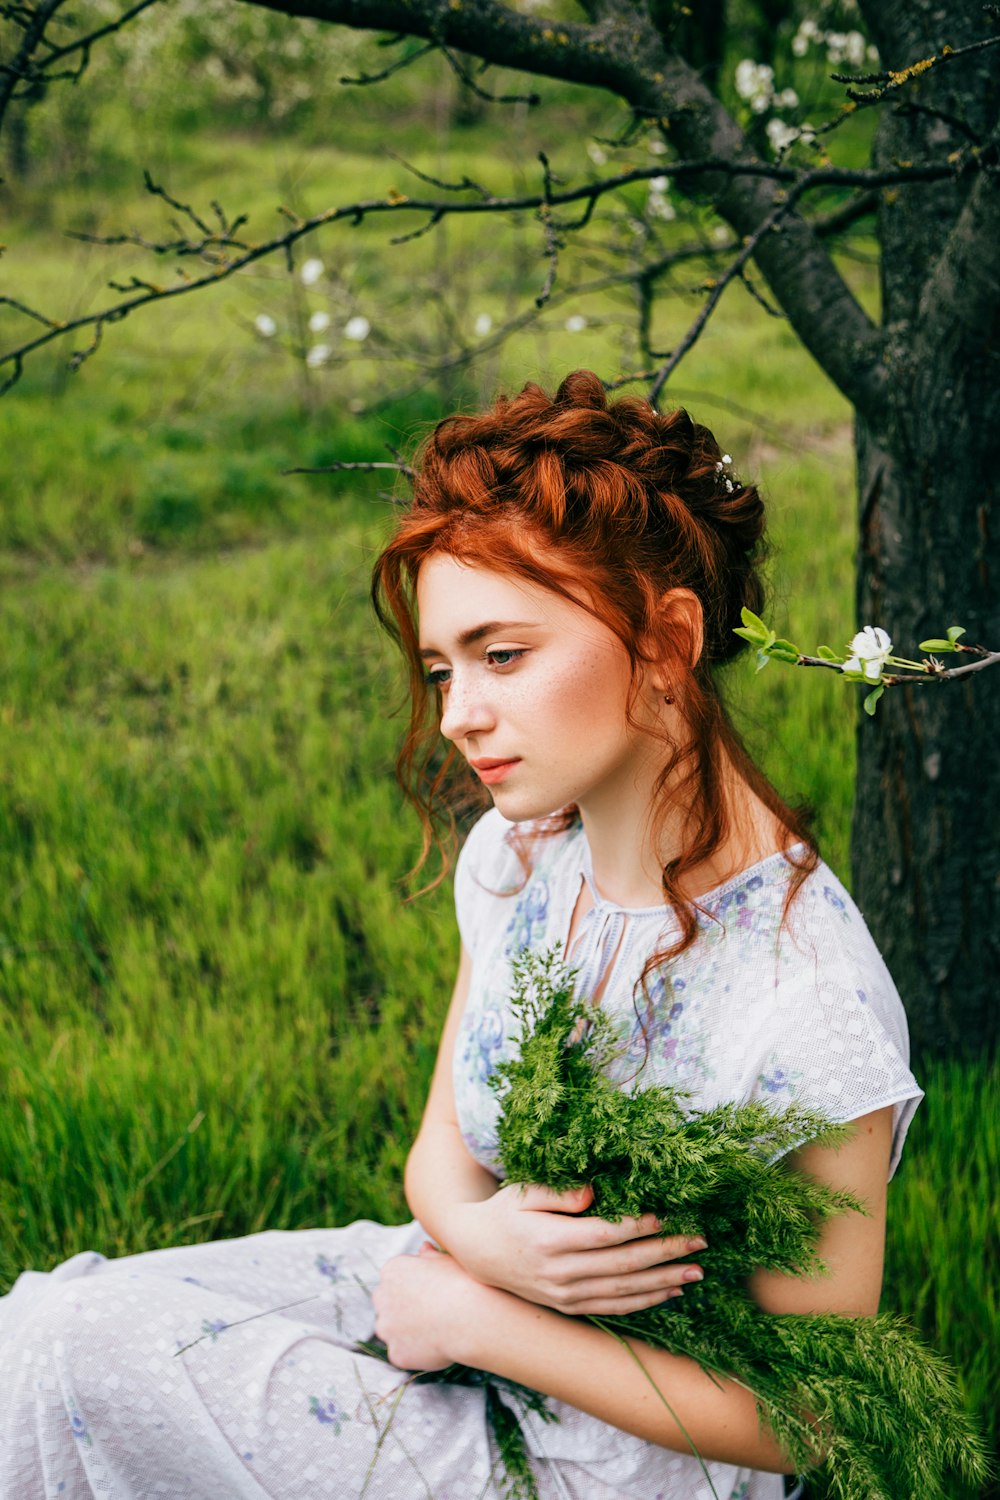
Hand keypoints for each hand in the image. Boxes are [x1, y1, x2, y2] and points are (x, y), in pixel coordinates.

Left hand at [372, 1243, 506, 1371]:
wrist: (472, 1318)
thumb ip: (429, 1255)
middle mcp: (381, 1297)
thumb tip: (424, 1248)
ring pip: (392, 1330)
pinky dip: (416, 1352)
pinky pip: (403, 1353)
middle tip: (433, 1312)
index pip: (395, 1278)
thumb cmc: (463, 1283)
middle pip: (388, 1303)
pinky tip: (437, 1346)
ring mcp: (386, 1327)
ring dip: (407, 1331)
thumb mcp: (447, 1260)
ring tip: (436, 1330)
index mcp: (392, 1269)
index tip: (433, 1292)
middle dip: (404, 1308)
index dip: (415, 1286)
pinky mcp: (395, 1353)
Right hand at [440, 1182, 706, 1315]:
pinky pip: (614, 1307)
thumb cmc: (503, 1213)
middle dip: (665, 1252)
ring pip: (624, 1290)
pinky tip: (670, 1292)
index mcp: (550, 1240)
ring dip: (664, 1281)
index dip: (640, 1226)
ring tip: (697, 1271)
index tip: (670, 1215)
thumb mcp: (522, 1193)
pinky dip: (645, 1301)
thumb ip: (556, 1192)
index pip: (606, 1234)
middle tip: (699, 1241)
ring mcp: (566, 1295)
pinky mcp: (569, 1306)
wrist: (476, 1253)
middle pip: (624, 1264)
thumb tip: (592, 1192)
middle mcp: (561, 1273)